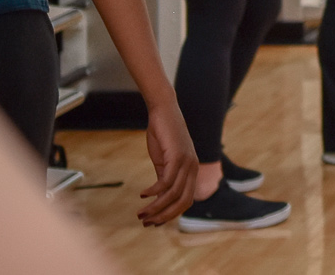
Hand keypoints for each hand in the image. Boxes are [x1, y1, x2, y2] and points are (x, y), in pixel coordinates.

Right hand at [138, 97, 196, 225]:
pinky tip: (142, 195)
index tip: (154, 223)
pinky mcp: (177, 156)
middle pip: (183, 202)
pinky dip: (154, 191)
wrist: (164, 112)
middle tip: (146, 222)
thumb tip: (159, 199)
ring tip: (141, 213)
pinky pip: (167, 181)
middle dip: (164, 216)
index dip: (171, 215)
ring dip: (156, 207)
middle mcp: (193, 168)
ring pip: (174, 194)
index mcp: (192, 171)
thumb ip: (164, 180)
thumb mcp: (164, 162)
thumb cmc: (163, 137)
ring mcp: (187, 162)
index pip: (186, 201)